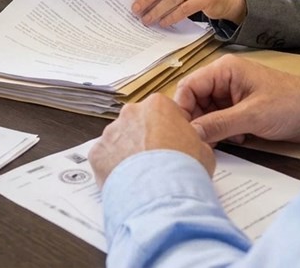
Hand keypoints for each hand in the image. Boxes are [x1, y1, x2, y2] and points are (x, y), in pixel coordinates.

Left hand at [89, 94, 214, 186]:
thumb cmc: (184, 169)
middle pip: (137, 123)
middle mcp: (131, 113)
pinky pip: (105, 158)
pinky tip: (127, 182)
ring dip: (128, 154)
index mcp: (157, 105)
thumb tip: (188, 144)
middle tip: (156, 162)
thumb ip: (192, 140)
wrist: (161, 194)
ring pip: (119, 140)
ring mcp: (111, 132)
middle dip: (144, 139)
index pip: (162, 111)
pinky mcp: (97, 153)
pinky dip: (113, 169)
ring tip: (142, 176)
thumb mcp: (203, 150)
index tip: (172, 144)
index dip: (169, 130)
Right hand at [173, 54, 299, 144]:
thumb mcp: (252, 116)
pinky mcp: (238, 109)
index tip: (182, 131)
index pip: (188, 86)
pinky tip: (239, 138)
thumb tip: (192, 133)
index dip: (183, 109)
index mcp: (224, 70)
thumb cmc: (290, 104)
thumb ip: (219, 124)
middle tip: (203, 142)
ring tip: (227, 139)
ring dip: (213, 129)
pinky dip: (223, 132)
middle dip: (198, 122)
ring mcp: (231, 95)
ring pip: (206, 113)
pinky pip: (219, 121)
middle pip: (195, 101)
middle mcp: (224, 80)